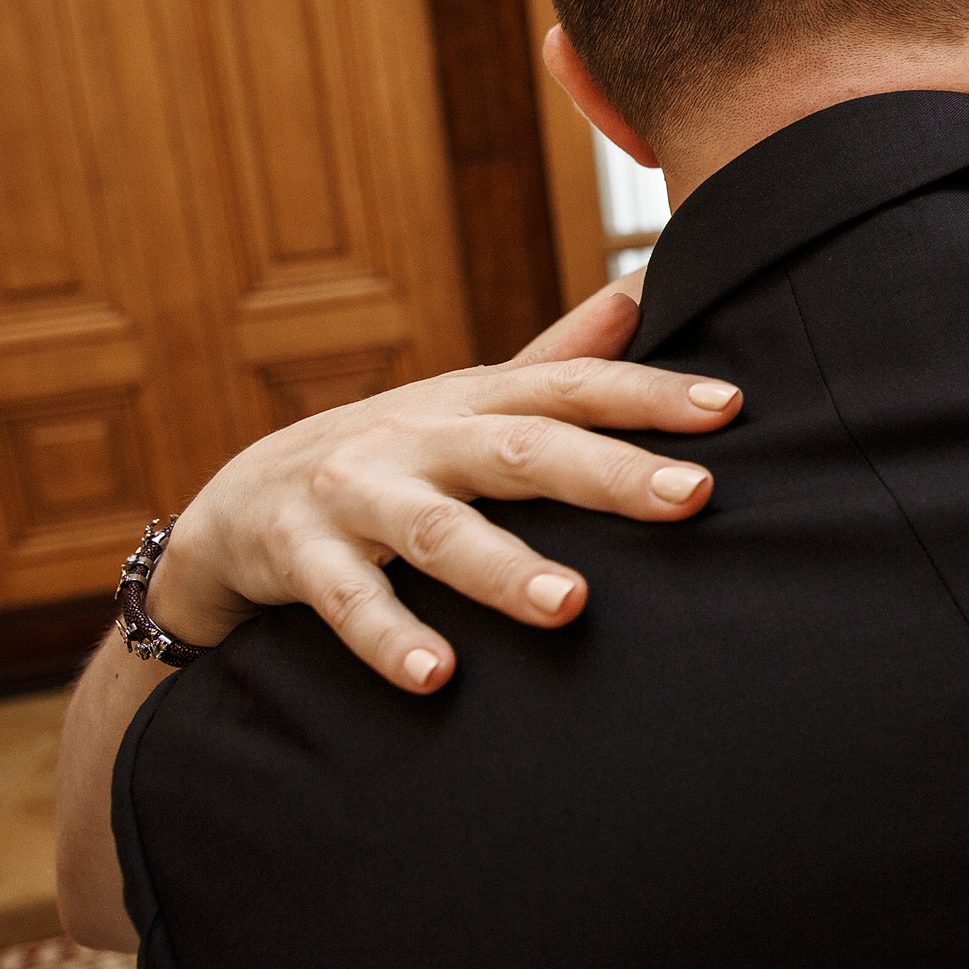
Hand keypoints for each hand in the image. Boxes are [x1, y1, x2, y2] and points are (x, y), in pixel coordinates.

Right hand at [145, 273, 737, 692]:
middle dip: (610, 472)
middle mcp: (421, 436)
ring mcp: (356, 493)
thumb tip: (641, 291)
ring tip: (570, 606)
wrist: (236, 508)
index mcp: (474, 401)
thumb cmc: (392, 457)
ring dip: (503, 569)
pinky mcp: (299, 555)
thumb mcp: (469, 404)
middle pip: (524, 449)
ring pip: (439, 531)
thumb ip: (557, 360)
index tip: (732, 408)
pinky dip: (391, 638)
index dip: (652, 393)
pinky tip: (439, 677)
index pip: (574, 386)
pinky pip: (350, 600)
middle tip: (691, 497)